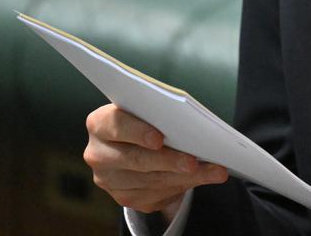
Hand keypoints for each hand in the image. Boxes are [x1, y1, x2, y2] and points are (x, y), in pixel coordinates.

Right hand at [84, 104, 228, 218]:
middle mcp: (98, 153)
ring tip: (213, 171)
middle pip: (135, 159)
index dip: (138, 132)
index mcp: (100, 124)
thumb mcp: (148, 112)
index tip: (159, 139)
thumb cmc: (145, 121)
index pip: (116, 125)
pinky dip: (182, 186)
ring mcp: (109, 179)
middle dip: (169, 161)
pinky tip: (202, 179)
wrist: (134, 144)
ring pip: (149, 180)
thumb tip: (194, 126)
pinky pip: (155, 196)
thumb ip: (161, 115)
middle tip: (194, 162)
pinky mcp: (124, 197)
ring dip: (184, 177)